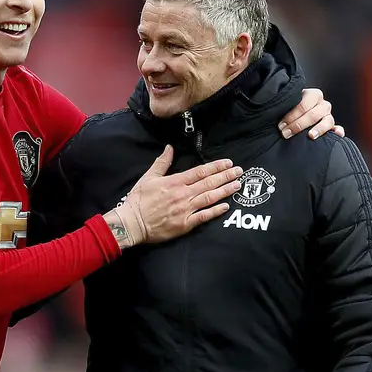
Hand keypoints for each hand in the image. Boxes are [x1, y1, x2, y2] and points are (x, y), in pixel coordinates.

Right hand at [104, 146, 242, 247]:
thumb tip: (169, 147)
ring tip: (237, 185)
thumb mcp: (148, 177)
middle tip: (240, 172)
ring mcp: (185, 210)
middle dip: (226, 176)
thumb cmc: (138, 200)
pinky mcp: (185, 224)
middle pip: (209, 183)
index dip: (216, 167)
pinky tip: (226, 206)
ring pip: (210, 198)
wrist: (132, 223)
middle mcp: (183, 194)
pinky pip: (204, 216)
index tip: (228, 163)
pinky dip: (216, 211)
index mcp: (175, 182)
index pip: (200, 171)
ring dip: (225, 191)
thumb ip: (162, 162)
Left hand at [278, 88, 344, 139]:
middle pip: (314, 114)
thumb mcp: (289, 103)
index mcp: (313, 95)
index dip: (291, 116)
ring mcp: (328, 115)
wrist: (296, 111)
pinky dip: (338, 131)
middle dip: (298, 125)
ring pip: (328, 121)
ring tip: (311, 136)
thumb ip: (286, 106)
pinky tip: (338, 135)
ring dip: (319, 129)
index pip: (303, 105)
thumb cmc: (291, 108)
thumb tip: (279, 119)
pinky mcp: (332, 126)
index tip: (281, 125)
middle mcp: (322, 104)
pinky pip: (338, 128)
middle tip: (286, 133)